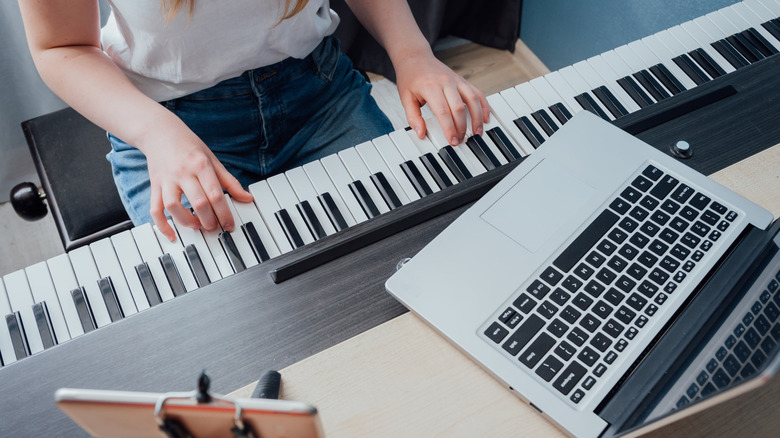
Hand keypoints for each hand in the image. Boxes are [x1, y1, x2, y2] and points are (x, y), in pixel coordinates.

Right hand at [142, 123, 252, 241]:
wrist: (159, 131)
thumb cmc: (189, 145)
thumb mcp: (212, 159)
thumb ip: (229, 181)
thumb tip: (247, 198)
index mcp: (200, 165)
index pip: (215, 194)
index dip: (224, 213)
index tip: (230, 225)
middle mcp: (183, 172)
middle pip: (198, 202)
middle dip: (209, 220)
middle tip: (216, 227)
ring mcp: (166, 179)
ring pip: (173, 207)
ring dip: (187, 221)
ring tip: (198, 226)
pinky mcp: (155, 185)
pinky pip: (155, 209)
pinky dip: (162, 224)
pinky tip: (171, 234)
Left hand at [394, 52, 489, 144]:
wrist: (415, 57)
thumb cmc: (410, 77)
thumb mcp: (405, 98)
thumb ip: (413, 117)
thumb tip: (421, 133)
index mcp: (430, 86)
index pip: (443, 111)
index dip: (449, 128)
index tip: (452, 140)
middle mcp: (446, 82)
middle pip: (459, 107)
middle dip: (462, 127)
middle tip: (461, 140)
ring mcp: (456, 80)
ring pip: (473, 98)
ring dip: (477, 117)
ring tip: (478, 132)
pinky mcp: (462, 80)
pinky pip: (477, 92)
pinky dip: (483, 105)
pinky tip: (485, 117)